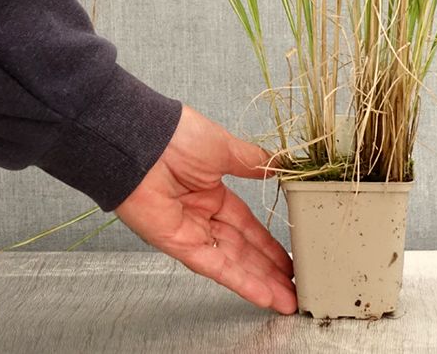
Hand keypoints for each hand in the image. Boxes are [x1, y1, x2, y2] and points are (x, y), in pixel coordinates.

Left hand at [115, 104, 295, 313]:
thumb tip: (279, 164)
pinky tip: (262, 293)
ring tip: (286, 299)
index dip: (268, 243)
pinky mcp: (179, 244)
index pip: (247, 225)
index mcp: (212, 192)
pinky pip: (214, 266)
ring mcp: (190, 231)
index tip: (288, 255)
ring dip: (260, 282)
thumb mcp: (225, 148)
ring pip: (233, 262)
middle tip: (294, 286)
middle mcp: (201, 215)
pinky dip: (239, 281)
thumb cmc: (177, 137)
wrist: (142, 142)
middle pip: (242, 249)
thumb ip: (252, 162)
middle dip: (269, 269)